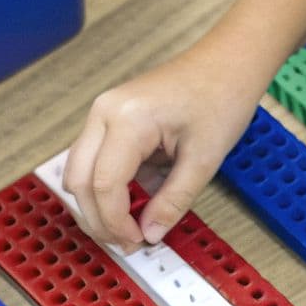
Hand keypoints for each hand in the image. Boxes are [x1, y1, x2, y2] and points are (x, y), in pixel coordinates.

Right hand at [64, 43, 267, 248]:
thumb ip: (173, 200)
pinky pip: (95, 160)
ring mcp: (103, 112)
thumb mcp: (204, 159)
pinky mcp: (109, 118)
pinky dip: (107, 186)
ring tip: (130, 228)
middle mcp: (104, 112)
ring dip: (98, 204)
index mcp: (127, 119)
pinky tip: (134, 202)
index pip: (103, 184)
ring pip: (79, 171)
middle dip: (99, 218)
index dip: (115, 222)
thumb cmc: (221, 97)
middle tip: (130, 243)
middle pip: (78, 180)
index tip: (137, 242)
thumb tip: (150, 234)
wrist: (227, 62)